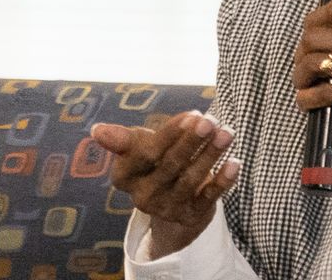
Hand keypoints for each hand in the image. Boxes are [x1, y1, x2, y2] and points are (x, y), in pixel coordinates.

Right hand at [89, 110, 239, 258]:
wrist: (170, 198)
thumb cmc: (154, 159)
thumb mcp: (138, 146)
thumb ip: (123, 138)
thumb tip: (97, 131)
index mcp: (124, 176)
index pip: (147, 152)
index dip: (171, 134)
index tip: (192, 114)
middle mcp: (142, 196)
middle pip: (170, 165)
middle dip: (192, 142)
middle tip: (212, 120)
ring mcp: (166, 209)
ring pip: (190, 179)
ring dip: (210, 155)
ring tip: (227, 133)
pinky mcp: (189, 218)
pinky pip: (208, 199)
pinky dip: (222, 181)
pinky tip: (234, 162)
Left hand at [292, 0, 331, 125]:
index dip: (314, 19)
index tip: (308, 30)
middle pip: (318, 34)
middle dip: (302, 50)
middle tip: (302, 62)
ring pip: (315, 60)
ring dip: (301, 74)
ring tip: (302, 82)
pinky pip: (325, 90)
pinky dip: (309, 98)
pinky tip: (306, 101)